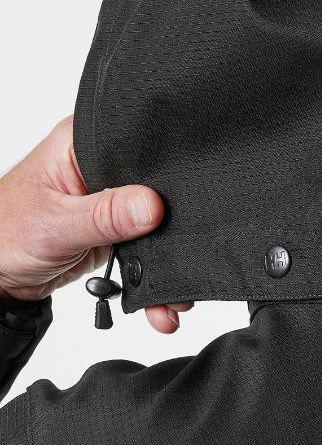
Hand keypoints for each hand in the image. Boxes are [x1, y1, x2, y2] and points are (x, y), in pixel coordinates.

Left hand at [0, 116, 192, 333]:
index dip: (162, 178)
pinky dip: (152, 273)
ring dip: (165, 259)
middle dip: (170, 229)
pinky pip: (144, 248)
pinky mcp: (114, 229)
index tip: (175, 212)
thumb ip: (105, 215)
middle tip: (181, 259)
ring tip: (173, 293)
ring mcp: (109, 200)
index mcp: (83, 145)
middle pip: (154, 189)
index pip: (138, 151)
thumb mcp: (56, 225)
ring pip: (154, 224)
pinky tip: (159, 298)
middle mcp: (100, 169)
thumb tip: (152, 205)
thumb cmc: (4, 234)